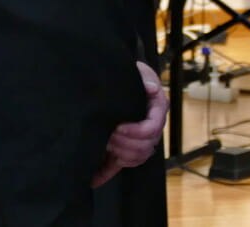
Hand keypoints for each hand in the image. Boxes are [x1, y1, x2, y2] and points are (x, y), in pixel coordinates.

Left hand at [92, 61, 168, 187]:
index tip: (118, 127)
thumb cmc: (130, 76)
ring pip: (137, 159)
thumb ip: (144, 77)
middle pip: (146, 148)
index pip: (153, 128)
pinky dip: (106, 173)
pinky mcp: (124, 150)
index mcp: (157, 109)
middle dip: (124, 143)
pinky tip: (92, 178)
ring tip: (104, 142)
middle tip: (108, 134)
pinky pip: (120, 167)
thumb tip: (151, 88)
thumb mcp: (137, 71)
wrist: (118, 82)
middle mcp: (153, 128)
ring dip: (120, 154)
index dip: (136, 131)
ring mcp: (140, 141)